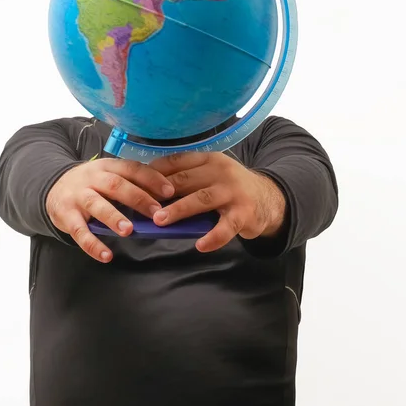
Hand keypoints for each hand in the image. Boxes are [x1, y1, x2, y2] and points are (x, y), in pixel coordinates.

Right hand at [46, 158, 174, 262]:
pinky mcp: (66, 215)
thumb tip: (165, 198)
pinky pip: (79, 231)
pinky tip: (106, 256)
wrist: (53, 187)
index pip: (132, 168)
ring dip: (113, 217)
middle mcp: (92, 178)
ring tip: (128, 231)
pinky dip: (92, 244)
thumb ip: (131, 184)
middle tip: (156, 213)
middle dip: (138, 198)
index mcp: (108, 166)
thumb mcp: (109, 176)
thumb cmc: (92, 185)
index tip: (169, 191)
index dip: (151, 179)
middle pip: (116, 185)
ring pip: (96, 204)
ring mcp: (78, 196)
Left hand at [149, 152, 286, 251]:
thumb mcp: (211, 175)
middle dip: (161, 192)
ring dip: (178, 210)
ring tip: (159, 221)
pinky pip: (226, 227)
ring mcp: (233, 192)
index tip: (136, 184)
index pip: (177, 161)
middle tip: (141, 205)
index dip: (155, 173)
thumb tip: (150, 194)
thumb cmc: (230, 189)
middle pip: (186, 180)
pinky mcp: (244, 213)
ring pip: (201, 199)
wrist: (269, 199)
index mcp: (208, 160)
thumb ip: (187, 180)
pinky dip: (213, 237)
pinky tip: (200, 246)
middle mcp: (221, 172)